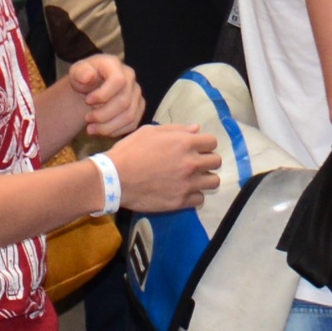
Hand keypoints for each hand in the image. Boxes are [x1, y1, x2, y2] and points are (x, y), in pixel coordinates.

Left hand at [63, 54, 142, 144]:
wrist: (90, 87)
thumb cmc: (83, 78)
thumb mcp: (76, 72)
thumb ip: (80, 73)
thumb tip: (88, 76)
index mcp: (115, 65)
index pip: (118, 81)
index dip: (103, 94)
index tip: (87, 101)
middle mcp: (130, 77)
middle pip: (124, 102)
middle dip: (103, 115)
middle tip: (87, 119)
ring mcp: (136, 93)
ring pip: (129, 116)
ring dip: (108, 126)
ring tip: (91, 128)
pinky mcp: (138, 108)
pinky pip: (131, 124)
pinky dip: (115, 131)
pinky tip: (101, 130)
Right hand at [107, 120, 222, 215]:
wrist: (115, 179)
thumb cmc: (130, 151)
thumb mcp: (150, 131)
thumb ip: (176, 130)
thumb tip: (196, 129)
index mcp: (184, 143)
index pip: (212, 142)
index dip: (205, 144)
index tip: (197, 148)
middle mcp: (191, 163)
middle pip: (216, 162)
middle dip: (207, 161)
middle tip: (195, 163)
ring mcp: (187, 184)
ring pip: (213, 182)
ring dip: (205, 179)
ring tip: (193, 179)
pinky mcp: (181, 201)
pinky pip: (200, 199)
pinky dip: (194, 195)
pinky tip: (183, 191)